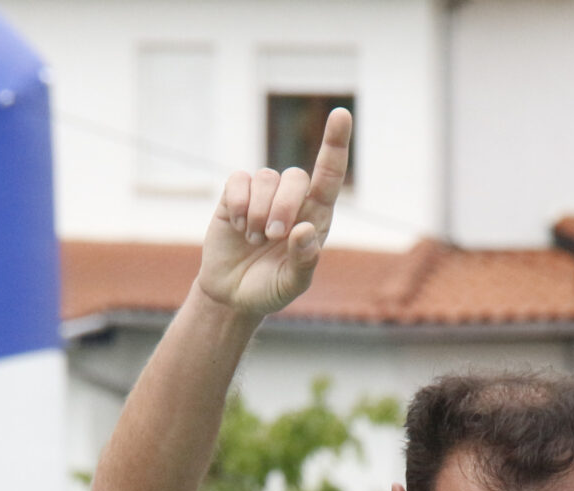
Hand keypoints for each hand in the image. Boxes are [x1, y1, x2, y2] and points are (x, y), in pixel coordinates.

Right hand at [197, 108, 350, 315]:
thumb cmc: (270, 289)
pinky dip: (239, 205)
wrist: (233, 294)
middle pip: (296, 176)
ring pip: (266, 177)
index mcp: (317, 217)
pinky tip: (239, 227)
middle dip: (284, 206)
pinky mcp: (235, 196)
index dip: (335, 144)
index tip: (341, 114)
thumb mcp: (292, 285)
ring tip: (255, 238)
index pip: (329, 175)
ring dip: (260, 211)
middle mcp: (293, 201)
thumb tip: (306, 230)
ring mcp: (263, 196)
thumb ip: (304, 261)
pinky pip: (239, 180)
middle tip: (274, 236)